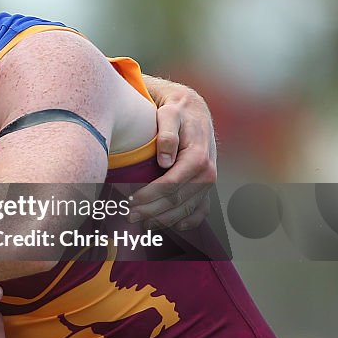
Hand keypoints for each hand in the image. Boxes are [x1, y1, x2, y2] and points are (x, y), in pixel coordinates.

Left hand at [133, 82, 217, 230]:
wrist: (194, 111)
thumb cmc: (177, 112)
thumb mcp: (170, 114)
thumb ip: (167, 134)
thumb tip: (164, 160)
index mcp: (197, 158)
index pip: (171, 185)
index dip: (150, 196)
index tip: (130, 201)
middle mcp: (207, 173)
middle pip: (177, 201)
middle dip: (152, 211)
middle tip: (129, 216)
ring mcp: (208, 182)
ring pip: (187, 210)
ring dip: (165, 220)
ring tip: (143, 225)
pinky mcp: (206, 186)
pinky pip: (201, 210)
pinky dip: (188, 221)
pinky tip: (173, 227)